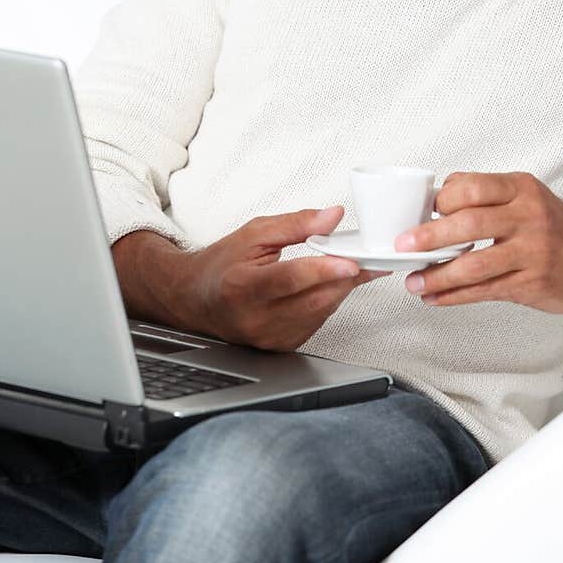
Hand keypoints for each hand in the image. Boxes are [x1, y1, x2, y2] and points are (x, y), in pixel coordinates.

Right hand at [187, 205, 388, 349]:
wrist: (197, 298)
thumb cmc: (224, 264)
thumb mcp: (254, 233)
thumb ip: (296, 224)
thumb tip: (332, 217)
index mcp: (242, 285)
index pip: (288, 279)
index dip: (322, 270)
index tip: (350, 262)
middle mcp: (254, 317)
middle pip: (312, 299)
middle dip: (344, 277)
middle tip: (365, 257)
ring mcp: (267, 337)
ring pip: (320, 312)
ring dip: (340, 289)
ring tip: (349, 266)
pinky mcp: (279, 346)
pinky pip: (316, 323)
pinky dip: (327, 302)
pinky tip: (328, 286)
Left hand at [394, 172, 562, 311]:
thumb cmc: (556, 225)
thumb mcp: (526, 195)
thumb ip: (486, 195)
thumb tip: (438, 197)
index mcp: (521, 190)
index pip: (471, 187)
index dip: (440, 201)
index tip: (421, 213)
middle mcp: (528, 218)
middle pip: (469, 224)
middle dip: (429, 237)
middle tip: (404, 247)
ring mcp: (531, 253)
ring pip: (474, 265)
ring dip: (437, 276)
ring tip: (414, 281)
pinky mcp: (531, 284)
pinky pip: (484, 291)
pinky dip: (454, 296)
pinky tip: (436, 297)